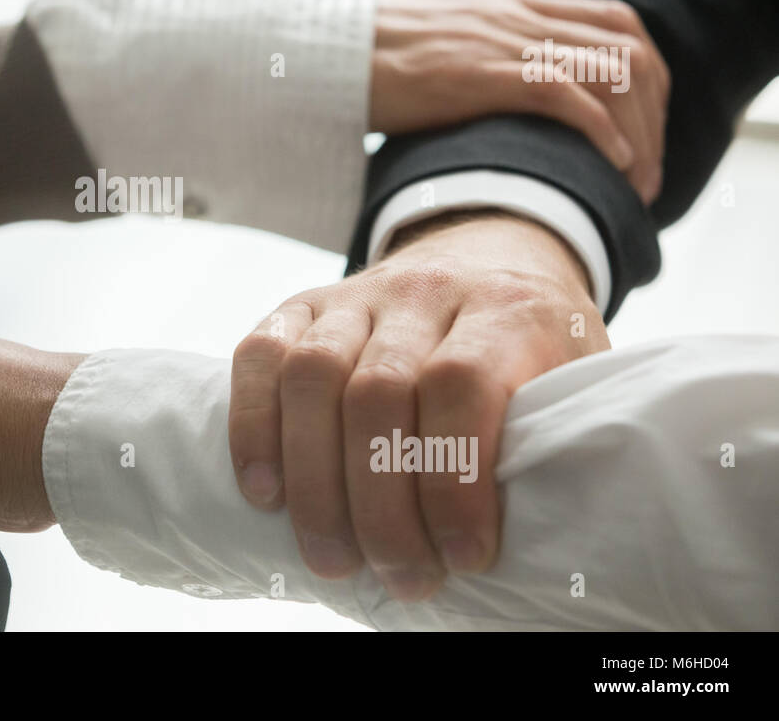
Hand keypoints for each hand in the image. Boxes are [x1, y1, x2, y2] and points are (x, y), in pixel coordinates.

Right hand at [228, 211, 607, 598]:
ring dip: (314, 480)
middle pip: (378, 391)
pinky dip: (252, 425)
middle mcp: (425, 291)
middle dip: (381, 504)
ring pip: (311, 375)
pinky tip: (264, 490)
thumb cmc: (536, 346)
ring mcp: (357, 294)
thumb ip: (557, 434)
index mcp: (507, 309)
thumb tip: (542, 542)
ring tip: (329, 557)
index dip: (454, 479)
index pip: (462, 384)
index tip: (464, 557)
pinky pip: (259, 355)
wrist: (493, 252)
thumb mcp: (576, 377)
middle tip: (398, 576)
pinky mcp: (303, 304)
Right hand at [369, 0, 668, 201]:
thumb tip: (495, 103)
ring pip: (612, 73)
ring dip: (639, 133)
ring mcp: (503, 41)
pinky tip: (611, 166)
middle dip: (654, 114)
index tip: (640, 134)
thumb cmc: (366, 58)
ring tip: (636, 183)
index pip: (615, 23)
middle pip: (630, 49)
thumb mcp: (439, 45)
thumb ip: (477, 58)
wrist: (321, 48)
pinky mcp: (481, 72)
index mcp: (513, 5)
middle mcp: (520, 16)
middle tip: (647, 172)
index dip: (645, 79)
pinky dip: (603, 131)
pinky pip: (567, 95)